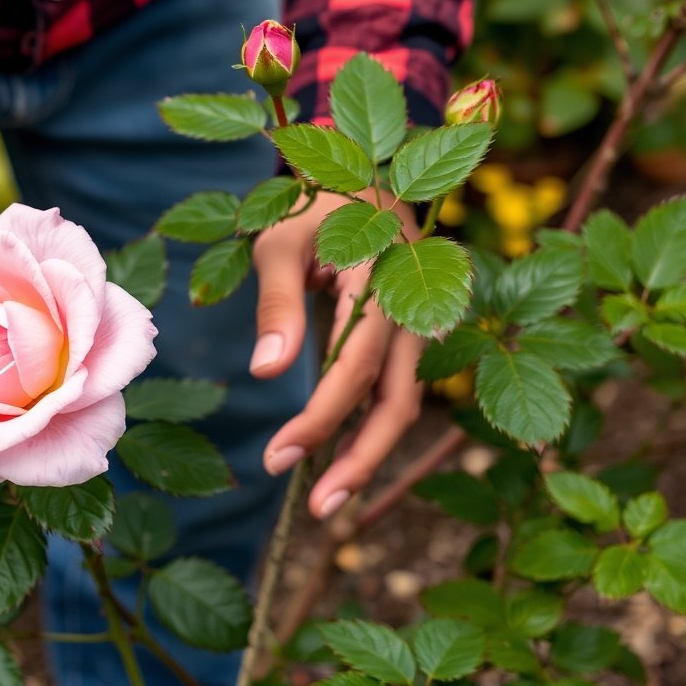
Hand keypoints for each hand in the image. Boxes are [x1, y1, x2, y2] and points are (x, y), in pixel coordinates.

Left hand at [250, 191, 424, 518]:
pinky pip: (396, 391)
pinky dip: (370, 428)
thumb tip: (266, 372)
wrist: (362, 178)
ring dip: (369, 453)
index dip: (322, 417)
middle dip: (359, 457)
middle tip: (318, 507)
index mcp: (384, 279)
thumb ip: (278, 303)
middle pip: (398, 400)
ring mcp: (419, 325)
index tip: (277, 457)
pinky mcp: (410, 337)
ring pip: (404, 403)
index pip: (356, 365)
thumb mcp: (282, 241)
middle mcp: (414, 309)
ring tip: (326, 498)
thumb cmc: (313, 207)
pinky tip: (341, 458)